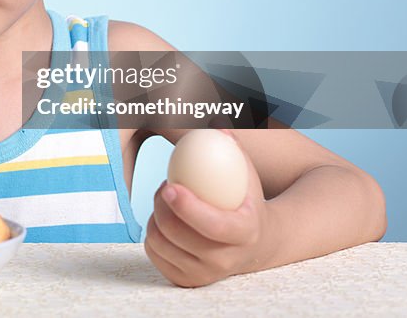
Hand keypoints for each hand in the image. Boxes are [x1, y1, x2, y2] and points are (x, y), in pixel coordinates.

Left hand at [144, 130, 274, 286]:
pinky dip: (151, 233)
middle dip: (161, 205)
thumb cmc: (245, 199)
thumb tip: (216, 126)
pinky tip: (162, 220)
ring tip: (165, 201)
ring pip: (161, 244)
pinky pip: (154, 254)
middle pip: (178, 234)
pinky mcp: (187, 280)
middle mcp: (226, 261)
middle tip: (164, 186)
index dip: (187, 207)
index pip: (213, 225)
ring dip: (154, 217)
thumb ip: (232, 149)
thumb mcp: (245, 174)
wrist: (255, 243)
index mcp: (245, 234)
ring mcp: (205, 274)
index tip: (169, 185)